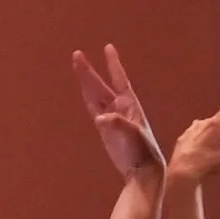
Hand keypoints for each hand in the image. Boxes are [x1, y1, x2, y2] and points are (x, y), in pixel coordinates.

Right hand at [73, 44, 163, 178]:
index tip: (108, 47)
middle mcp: (120, 108)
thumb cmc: (143, 152)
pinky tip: (83, 90)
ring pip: (95, 95)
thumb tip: (100, 119)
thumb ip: (118, 124)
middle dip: (89, 71)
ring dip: (86, 82)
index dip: (113, 64)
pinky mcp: (105, 130)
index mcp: (130, 105)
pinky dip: (89, 100)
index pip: (120, 79)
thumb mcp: (133, 135)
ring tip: (77, 65)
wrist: (142, 171)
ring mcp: (112, 118)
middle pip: (100, 85)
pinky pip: (95, 110)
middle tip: (77, 55)